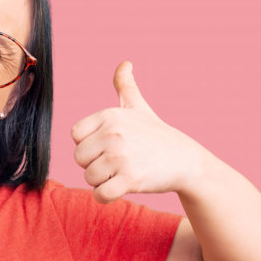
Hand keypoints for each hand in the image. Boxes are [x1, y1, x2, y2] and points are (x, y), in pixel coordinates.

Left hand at [70, 61, 211, 203]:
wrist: (185, 160)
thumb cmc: (156, 135)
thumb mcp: (139, 106)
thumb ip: (125, 85)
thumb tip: (125, 63)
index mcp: (109, 116)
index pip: (75, 136)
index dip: (89, 144)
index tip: (108, 145)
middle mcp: (113, 134)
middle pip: (79, 158)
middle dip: (94, 164)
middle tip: (117, 162)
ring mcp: (121, 157)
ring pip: (89, 178)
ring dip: (102, 181)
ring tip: (123, 172)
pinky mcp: (130, 179)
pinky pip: (100, 194)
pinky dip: (106, 196)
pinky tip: (121, 188)